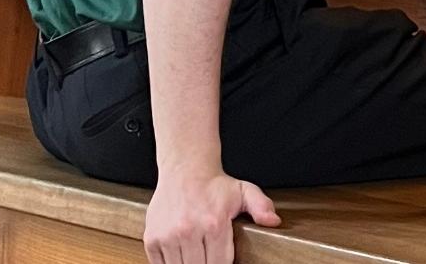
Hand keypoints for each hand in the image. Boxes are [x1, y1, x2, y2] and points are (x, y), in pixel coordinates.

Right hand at [144, 170, 280, 263]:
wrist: (185, 169)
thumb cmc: (214, 185)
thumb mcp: (244, 191)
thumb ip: (261, 206)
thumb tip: (273, 221)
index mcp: (214, 224)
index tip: (221, 259)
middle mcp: (188, 231)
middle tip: (209, 256)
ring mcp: (168, 236)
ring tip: (196, 255)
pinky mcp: (152, 238)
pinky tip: (180, 256)